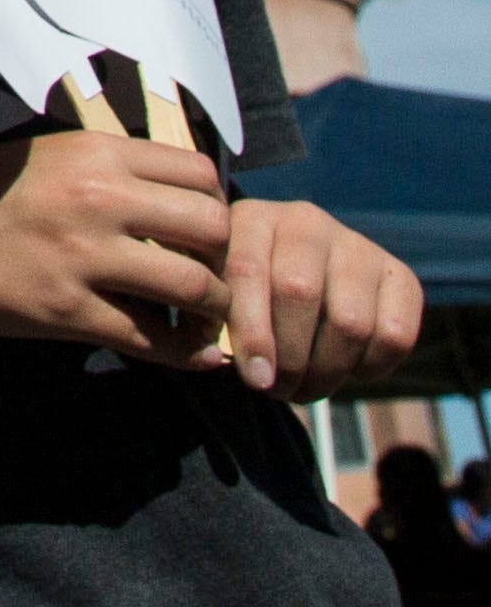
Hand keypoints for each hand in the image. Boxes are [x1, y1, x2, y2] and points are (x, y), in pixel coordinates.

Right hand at [0, 131, 236, 360]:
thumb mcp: (46, 158)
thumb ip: (110, 170)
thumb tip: (183, 198)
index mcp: (93, 152)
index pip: (199, 173)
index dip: (214, 204)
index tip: (202, 228)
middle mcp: (96, 198)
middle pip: (212, 227)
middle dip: (223, 256)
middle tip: (210, 274)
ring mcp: (82, 257)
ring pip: (194, 287)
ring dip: (212, 307)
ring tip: (202, 315)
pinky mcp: (66, 311)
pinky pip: (154, 340)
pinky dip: (187, 352)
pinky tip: (193, 352)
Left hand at [220, 194, 422, 395]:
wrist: (302, 275)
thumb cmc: (244, 292)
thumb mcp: (215, 291)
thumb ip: (205, 317)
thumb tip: (217, 357)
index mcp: (251, 217)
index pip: (248, 271)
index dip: (252, 333)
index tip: (255, 378)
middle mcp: (305, 220)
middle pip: (300, 294)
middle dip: (289, 358)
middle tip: (278, 389)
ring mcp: (357, 245)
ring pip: (350, 321)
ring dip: (327, 371)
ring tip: (307, 387)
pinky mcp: (401, 276)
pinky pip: (395, 335)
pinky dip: (370, 367)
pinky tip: (346, 369)